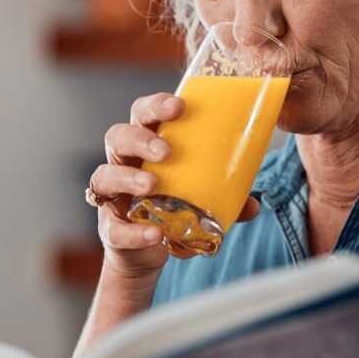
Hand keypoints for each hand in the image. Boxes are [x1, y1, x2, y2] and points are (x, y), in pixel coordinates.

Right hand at [90, 93, 261, 277]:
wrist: (146, 252)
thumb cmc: (170, 209)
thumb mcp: (199, 197)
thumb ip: (224, 198)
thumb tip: (253, 203)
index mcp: (145, 147)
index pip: (143, 114)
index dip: (156, 105)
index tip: (179, 106)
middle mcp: (123, 164)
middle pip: (118, 136)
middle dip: (140, 138)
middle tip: (166, 150)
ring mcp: (112, 196)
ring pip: (105, 175)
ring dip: (129, 177)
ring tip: (152, 184)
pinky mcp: (110, 228)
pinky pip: (115, 228)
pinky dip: (133, 231)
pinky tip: (154, 234)